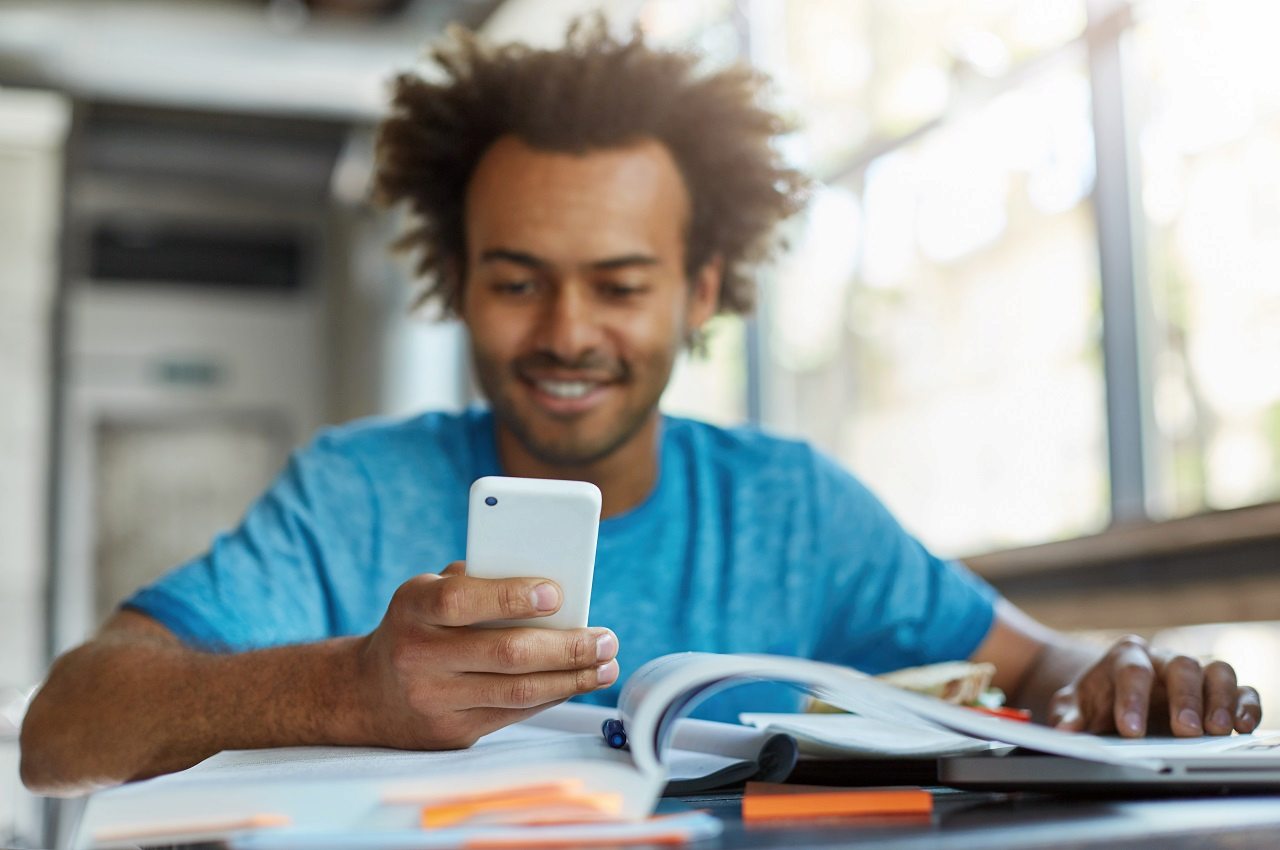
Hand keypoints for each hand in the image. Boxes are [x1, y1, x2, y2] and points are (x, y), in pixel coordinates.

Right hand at [354, 562, 618, 749]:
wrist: (366, 694)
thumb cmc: (418, 627)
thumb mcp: (430, 592)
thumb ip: (480, 581)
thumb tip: (550, 585)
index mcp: (413, 608)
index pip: (463, 600)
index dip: (512, 596)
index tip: (557, 593)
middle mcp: (418, 656)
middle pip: (505, 654)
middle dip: (566, 647)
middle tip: (606, 639)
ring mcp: (434, 700)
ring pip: (518, 692)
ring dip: (572, 678)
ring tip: (605, 665)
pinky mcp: (451, 733)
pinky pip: (514, 715)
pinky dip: (551, 696)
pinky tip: (576, 682)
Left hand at [1048, 635, 1260, 736]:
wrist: (1112, 691)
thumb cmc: (1097, 698)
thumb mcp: (1075, 704)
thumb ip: (1069, 714)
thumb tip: (1065, 730)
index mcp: (1127, 656)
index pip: (1132, 671)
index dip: (1132, 700)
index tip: (1131, 730)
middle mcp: (1164, 659)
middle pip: (1181, 666)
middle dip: (1184, 698)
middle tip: (1185, 730)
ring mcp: (1193, 673)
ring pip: (1216, 672)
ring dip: (1219, 700)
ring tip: (1216, 730)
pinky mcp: (1216, 691)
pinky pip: (1240, 690)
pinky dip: (1246, 705)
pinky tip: (1243, 725)